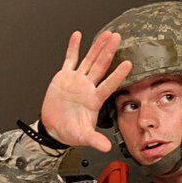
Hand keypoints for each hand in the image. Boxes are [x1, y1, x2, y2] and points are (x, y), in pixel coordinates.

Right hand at [39, 30, 133, 149]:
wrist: (54, 129)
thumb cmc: (69, 132)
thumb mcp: (83, 137)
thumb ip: (95, 140)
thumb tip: (107, 148)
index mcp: (94, 99)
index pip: (108, 84)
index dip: (117, 74)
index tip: (128, 63)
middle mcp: (88, 87)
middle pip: (101, 66)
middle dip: (109, 51)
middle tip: (118, 38)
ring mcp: (77, 80)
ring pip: (89, 60)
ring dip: (97, 47)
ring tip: (106, 34)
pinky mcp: (64, 77)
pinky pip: (70, 59)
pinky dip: (73, 47)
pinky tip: (77, 35)